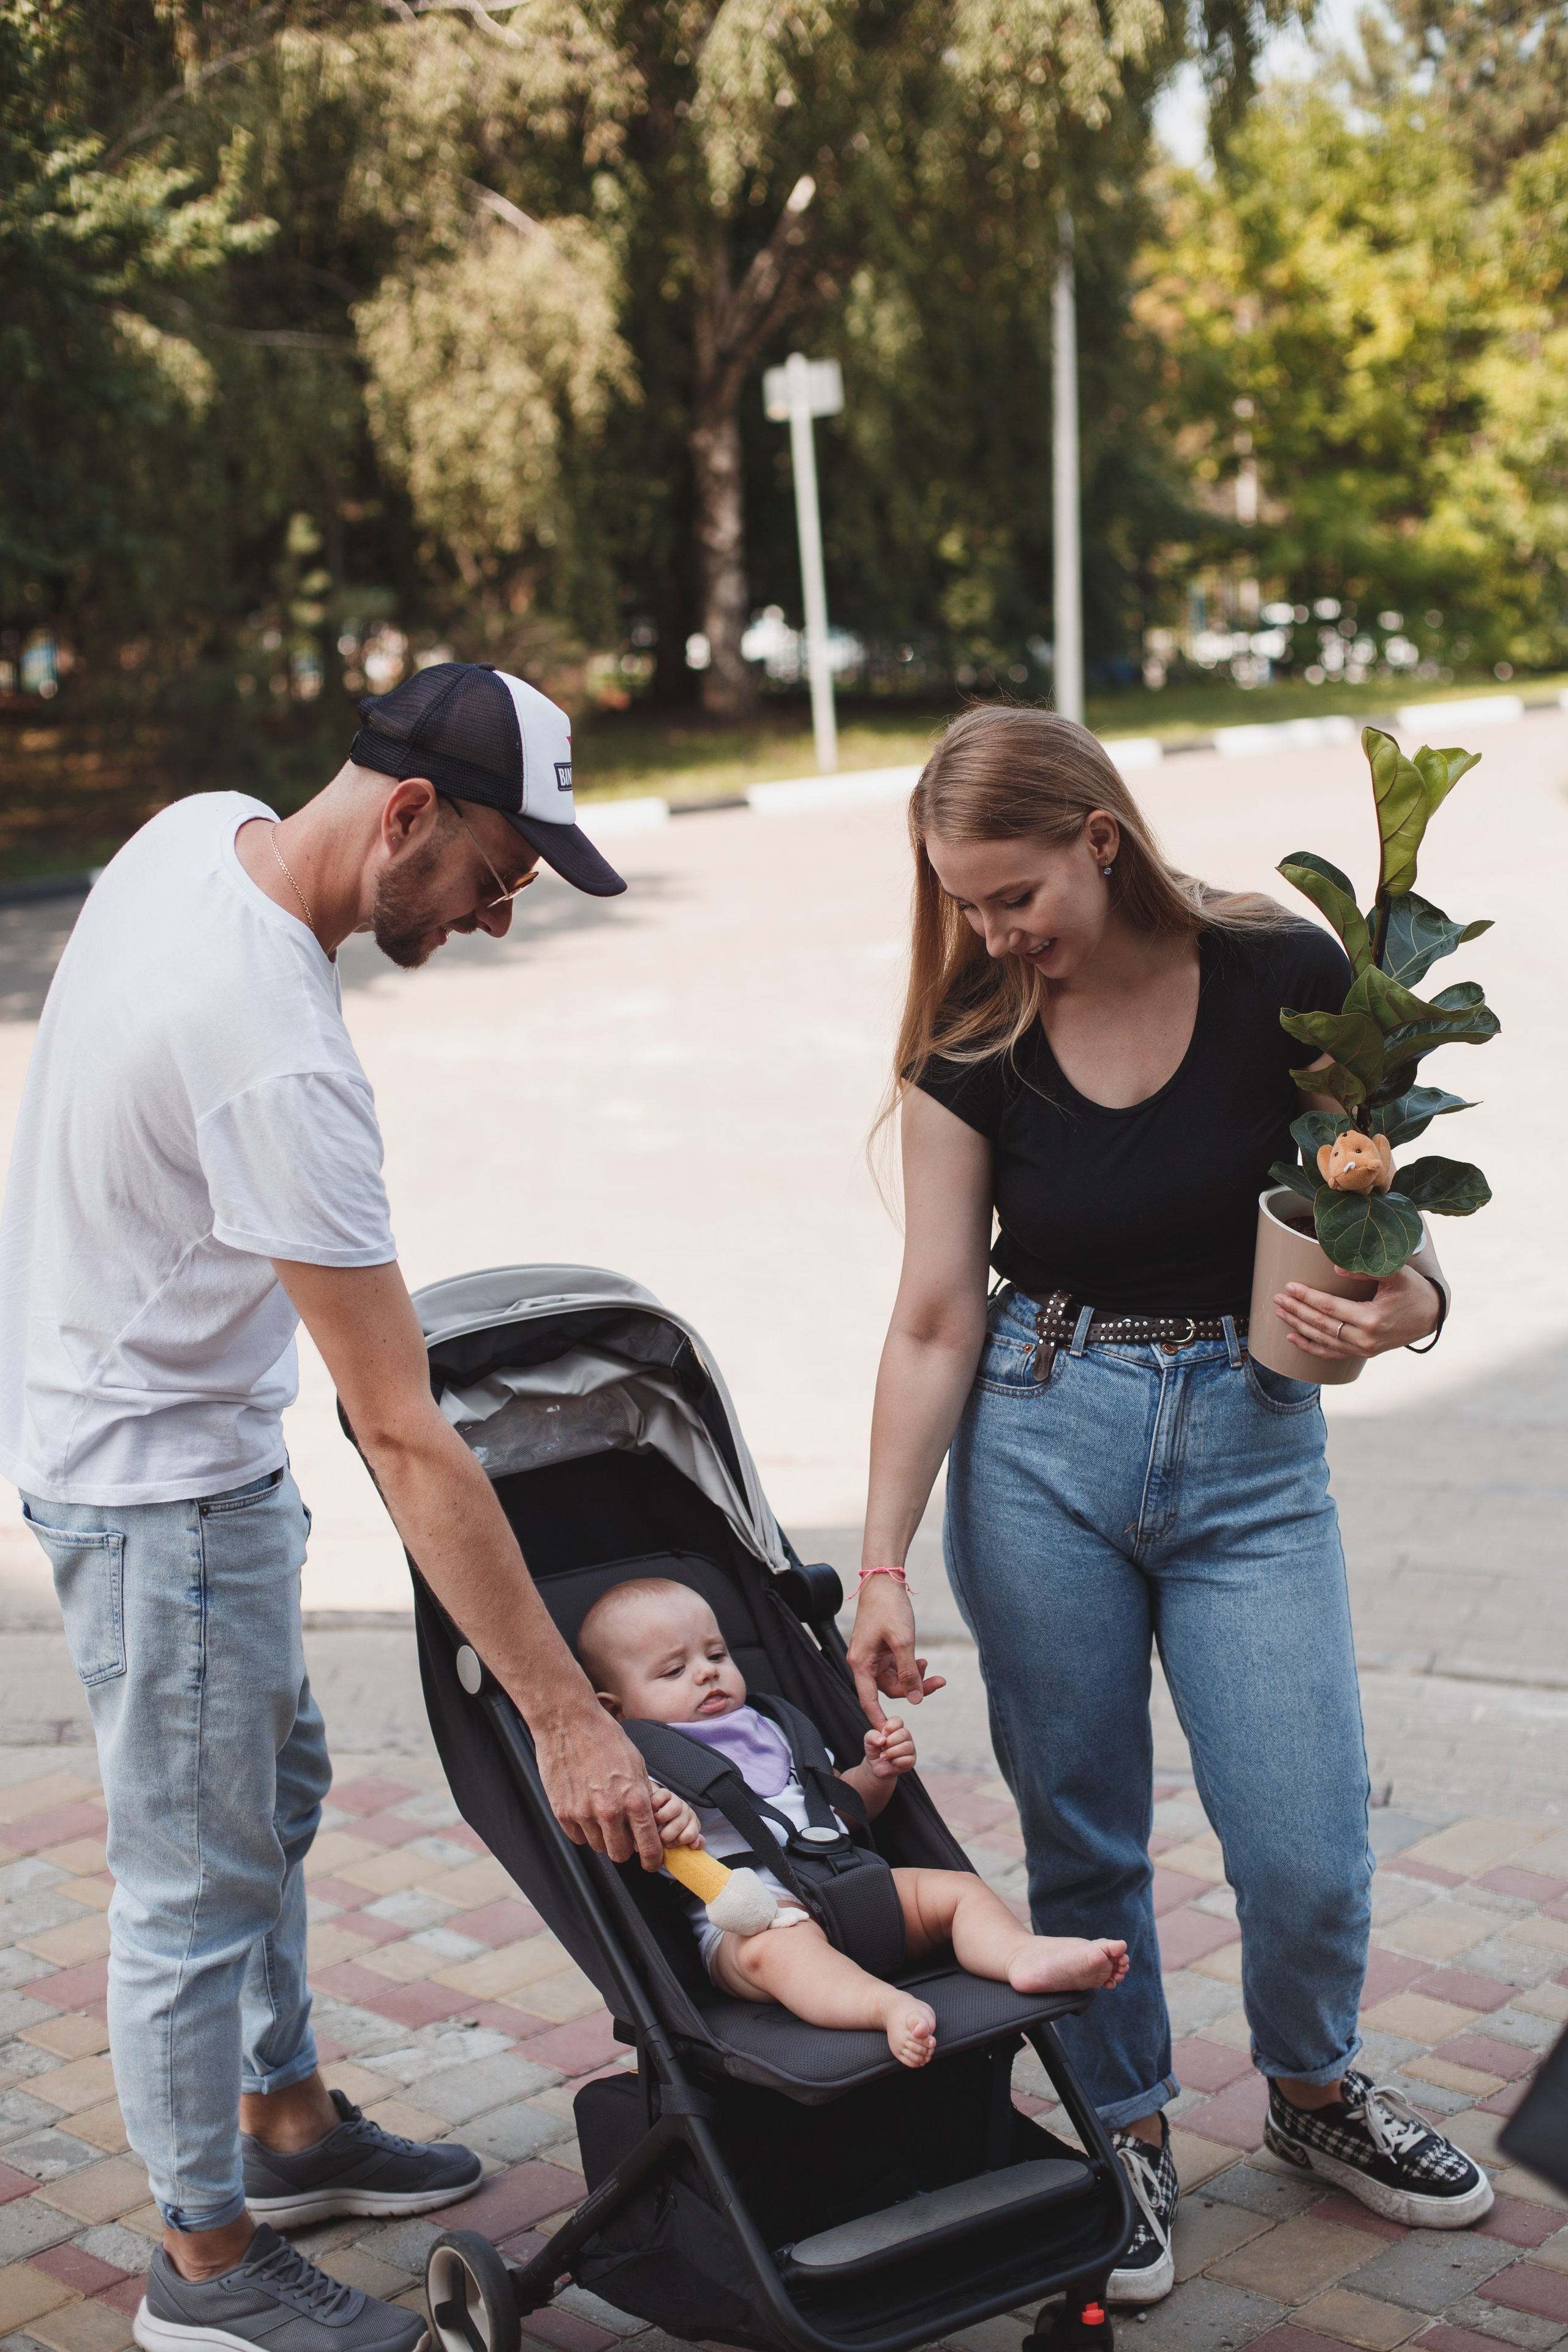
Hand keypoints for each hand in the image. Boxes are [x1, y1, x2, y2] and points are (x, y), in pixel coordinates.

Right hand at [533, 1707, 663, 1869]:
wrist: (568, 1722)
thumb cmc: (604, 1737)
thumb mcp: (637, 1763)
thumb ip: (642, 1795)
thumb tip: (648, 1820)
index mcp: (634, 1799)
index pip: (648, 1846)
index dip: (652, 1860)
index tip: (651, 1862)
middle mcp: (609, 1811)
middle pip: (620, 1854)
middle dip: (625, 1848)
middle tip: (624, 1835)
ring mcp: (583, 1814)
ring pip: (598, 1846)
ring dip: (603, 1837)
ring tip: (602, 1814)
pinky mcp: (562, 1812)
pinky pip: (577, 1837)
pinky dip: (583, 1830)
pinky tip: (585, 1810)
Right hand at [650, 1781, 702, 1848]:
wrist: (648, 1814)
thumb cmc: (661, 1832)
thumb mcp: (673, 1841)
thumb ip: (685, 1845)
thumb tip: (695, 1845)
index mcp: (691, 1825)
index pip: (691, 1834)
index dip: (678, 1841)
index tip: (668, 1845)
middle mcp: (686, 1812)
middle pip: (680, 1824)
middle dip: (666, 1835)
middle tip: (657, 1838)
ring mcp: (676, 1801)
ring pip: (675, 1809)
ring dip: (660, 1818)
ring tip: (652, 1824)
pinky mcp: (665, 1792)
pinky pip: (663, 1796)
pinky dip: (654, 1804)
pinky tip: (649, 1812)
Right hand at [847, 1574, 945, 1728]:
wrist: (885, 1581)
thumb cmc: (889, 1608)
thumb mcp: (903, 1642)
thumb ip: (908, 1673)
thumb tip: (915, 1699)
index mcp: (861, 1663)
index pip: (868, 1700)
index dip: (878, 1720)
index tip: (889, 1738)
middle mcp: (864, 1662)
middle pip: (888, 1689)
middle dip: (912, 1688)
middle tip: (938, 1683)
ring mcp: (873, 1655)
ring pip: (894, 1679)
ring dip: (913, 1677)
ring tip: (929, 1667)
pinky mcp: (881, 1648)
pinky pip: (895, 1667)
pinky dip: (909, 1667)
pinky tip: (921, 1661)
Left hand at [862, 1719, 916, 1779]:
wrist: (874, 1766)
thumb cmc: (874, 1749)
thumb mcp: (868, 1740)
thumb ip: (872, 1735)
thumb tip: (882, 1739)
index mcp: (895, 1728)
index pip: (898, 1721)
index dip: (889, 1727)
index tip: (882, 1734)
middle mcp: (904, 1737)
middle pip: (903, 1733)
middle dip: (889, 1742)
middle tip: (882, 1747)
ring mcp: (909, 1748)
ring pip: (906, 1746)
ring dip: (891, 1752)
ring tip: (883, 1756)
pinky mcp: (911, 1761)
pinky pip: (907, 1759)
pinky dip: (895, 1761)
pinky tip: (891, 1761)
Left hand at [1272, 1265, 1439, 1360]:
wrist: (1432, 1314)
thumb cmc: (1413, 1289)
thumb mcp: (1396, 1273)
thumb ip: (1366, 1269)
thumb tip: (1335, 1269)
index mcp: (1372, 1318)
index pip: (1329, 1307)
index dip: (1306, 1297)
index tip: (1289, 1286)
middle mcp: (1366, 1338)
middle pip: (1321, 1324)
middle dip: (1296, 1311)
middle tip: (1277, 1298)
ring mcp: (1365, 1349)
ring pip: (1323, 1340)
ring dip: (1299, 1327)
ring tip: (1280, 1313)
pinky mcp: (1365, 1354)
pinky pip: (1332, 1353)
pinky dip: (1311, 1347)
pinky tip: (1293, 1339)